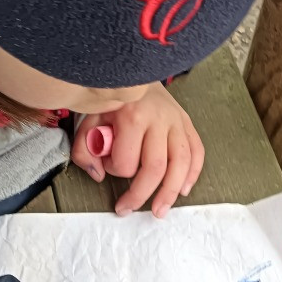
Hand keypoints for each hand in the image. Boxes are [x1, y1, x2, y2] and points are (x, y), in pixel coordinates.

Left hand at [71, 83, 204, 217]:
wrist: (132, 71)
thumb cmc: (110, 98)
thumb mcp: (89, 118)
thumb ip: (85, 149)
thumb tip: (98, 175)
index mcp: (132, 116)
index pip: (126, 162)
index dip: (114, 171)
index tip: (106, 165)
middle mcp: (159, 119)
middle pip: (156, 168)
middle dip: (141, 195)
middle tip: (128, 209)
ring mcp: (176, 120)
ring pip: (182, 164)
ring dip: (171, 192)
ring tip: (160, 210)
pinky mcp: (186, 121)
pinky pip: (197, 151)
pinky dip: (193, 173)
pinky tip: (183, 189)